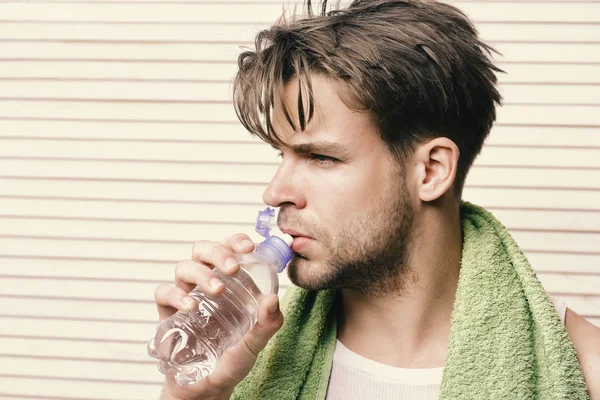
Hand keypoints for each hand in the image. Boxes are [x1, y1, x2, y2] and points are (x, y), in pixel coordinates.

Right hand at [153, 234, 284, 399]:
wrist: (206, 389)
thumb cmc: (231, 361)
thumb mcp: (255, 343)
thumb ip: (267, 324)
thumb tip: (273, 299)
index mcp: (230, 283)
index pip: (230, 250)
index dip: (236, 241)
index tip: (250, 246)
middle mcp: (205, 283)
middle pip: (203, 250)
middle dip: (218, 252)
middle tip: (233, 267)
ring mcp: (185, 296)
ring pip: (184, 267)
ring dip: (201, 273)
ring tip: (217, 289)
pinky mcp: (167, 313)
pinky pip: (163, 292)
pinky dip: (176, 295)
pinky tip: (190, 306)